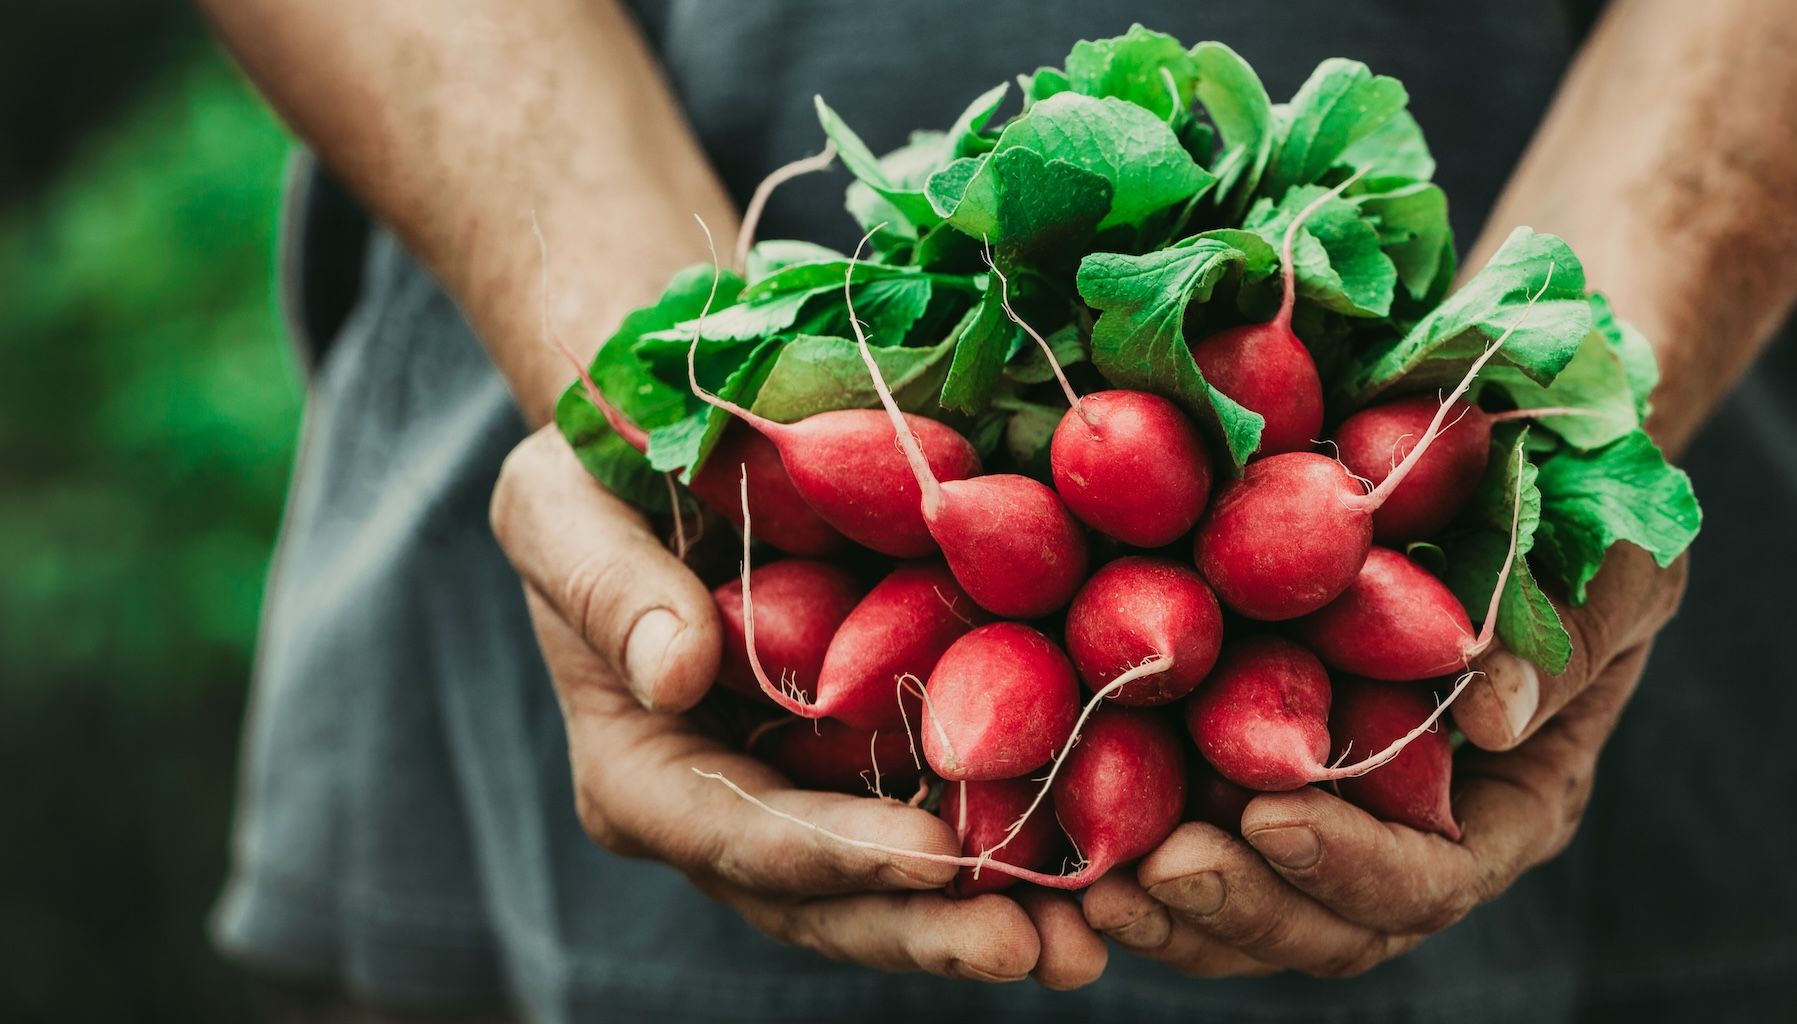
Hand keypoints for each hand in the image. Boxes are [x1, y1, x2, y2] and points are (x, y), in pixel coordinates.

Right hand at [491, 427, 1106, 987]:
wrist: (672, 440)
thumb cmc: (596, 470)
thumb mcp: (562, 504)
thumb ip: (606, 587)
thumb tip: (674, 673)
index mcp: (641, 769)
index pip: (736, 834)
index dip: (836, 856)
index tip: (936, 857)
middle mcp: (725, 812)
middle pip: (825, 901)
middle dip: (928, 928)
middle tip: (1035, 948)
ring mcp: (809, 797)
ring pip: (894, 890)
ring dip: (990, 918)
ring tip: (1089, 946)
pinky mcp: (878, 763)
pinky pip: (949, 820)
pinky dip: (1021, 850)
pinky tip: (1105, 867)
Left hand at [1082, 544, 1684, 976]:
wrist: (1520, 460)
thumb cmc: (1591, 505)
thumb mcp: (1614, 557)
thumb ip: (1568, 633)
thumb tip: (1498, 719)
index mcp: (1511, 804)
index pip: (1430, 880)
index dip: (1351, 866)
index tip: (1272, 817)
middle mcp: (1418, 831)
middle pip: (1327, 925)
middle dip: (1241, 907)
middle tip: (1156, 870)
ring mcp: (1333, 810)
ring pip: (1251, 908)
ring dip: (1172, 906)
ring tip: (1093, 880)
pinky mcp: (1251, 764)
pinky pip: (1193, 832)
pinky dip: (1132, 838)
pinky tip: (1062, 819)